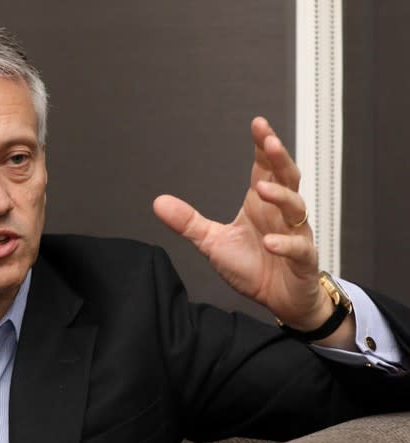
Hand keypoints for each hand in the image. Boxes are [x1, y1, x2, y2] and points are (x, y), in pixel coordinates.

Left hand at [153, 117, 333, 331]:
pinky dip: (286, 244)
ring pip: (296, 208)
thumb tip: (158, 202)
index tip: (258, 124)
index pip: (265, 168)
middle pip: (287, 178)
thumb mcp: (213, 242)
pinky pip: (300, 249)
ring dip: (281, 196)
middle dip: (280, 159)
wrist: (279, 301)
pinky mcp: (303, 261)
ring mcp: (295, 235)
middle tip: (269, 141)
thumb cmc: (252, 266)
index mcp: (261, 205)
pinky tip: (271, 241)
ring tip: (263, 189)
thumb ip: (189, 222)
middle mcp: (281, 214)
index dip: (263, 147)